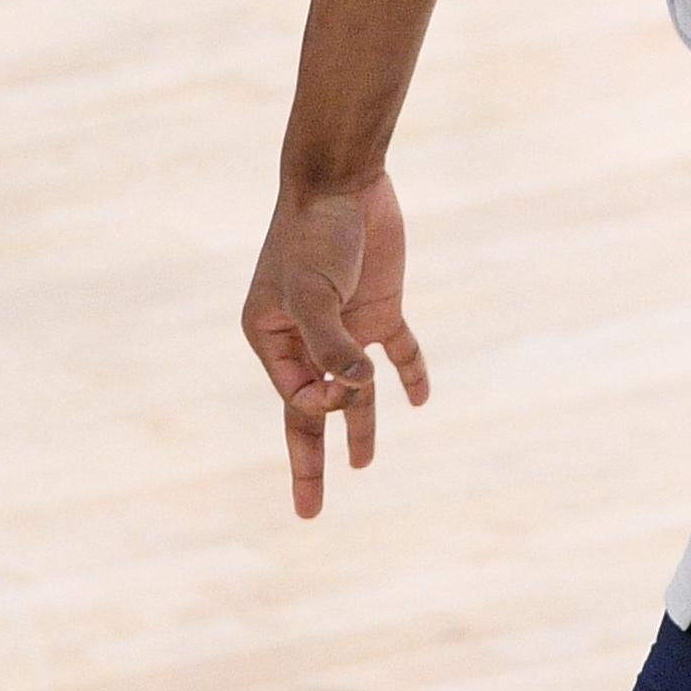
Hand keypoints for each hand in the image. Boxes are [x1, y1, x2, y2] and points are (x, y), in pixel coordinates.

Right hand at [240, 174, 430, 517]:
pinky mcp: (380, 307)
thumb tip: (358, 393)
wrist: (343, 178)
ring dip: (360, 426)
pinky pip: (397, 350)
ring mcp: (346, 325)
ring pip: (353, 388)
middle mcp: (306, 338)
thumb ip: (333, 345)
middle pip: (310, 411)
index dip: (324, 407)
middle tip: (309, 513)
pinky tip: (419, 400)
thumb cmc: (314, 233)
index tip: (349, 383)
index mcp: (272, 338)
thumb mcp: (315, 292)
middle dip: (310, 463)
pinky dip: (409, 373)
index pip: (297, 399)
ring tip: (363, 464)